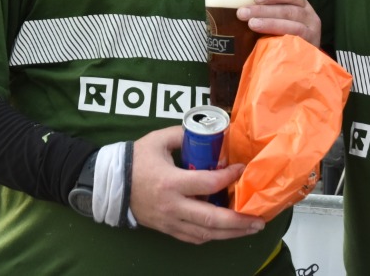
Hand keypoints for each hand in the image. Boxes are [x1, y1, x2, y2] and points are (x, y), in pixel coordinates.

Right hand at [130, 126, 265, 243]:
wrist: (110, 184)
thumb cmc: (136, 159)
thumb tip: (207, 131)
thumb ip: (183, 134)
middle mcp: (172, 206)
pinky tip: (227, 231)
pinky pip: (193, 238)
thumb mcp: (158, 140)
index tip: (242, 169)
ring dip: (231, 233)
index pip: (207, 184)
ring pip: (205, 234)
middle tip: (258, 219)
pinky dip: (212, 236)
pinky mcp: (167, 229)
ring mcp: (169, 221)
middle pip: (211, 219)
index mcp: (171, 182)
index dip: (228, 177)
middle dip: (238, 221)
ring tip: (251, 228)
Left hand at [237, 0, 321, 47]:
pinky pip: (297, 42)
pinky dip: (282, 38)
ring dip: (270, 23)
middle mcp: (309, 17)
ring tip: (252, 24)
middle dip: (264, 10)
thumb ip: (267, 13)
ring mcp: (312, 33)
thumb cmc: (284, 36)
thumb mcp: (279, 20)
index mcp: (301, 5)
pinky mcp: (310, 48)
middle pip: (288, 10)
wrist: (303, 62)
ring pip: (292, 25)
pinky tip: (267, 39)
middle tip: (243, 13)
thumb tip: (242, 9)